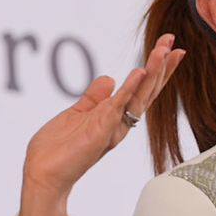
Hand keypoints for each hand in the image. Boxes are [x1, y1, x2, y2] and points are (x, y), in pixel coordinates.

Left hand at [21, 34, 184, 201]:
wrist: (43, 176)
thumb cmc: (56, 151)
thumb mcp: (77, 114)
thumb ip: (94, 97)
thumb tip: (110, 78)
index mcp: (113, 117)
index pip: (140, 89)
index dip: (155, 69)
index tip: (167, 47)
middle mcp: (118, 123)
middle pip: (147, 90)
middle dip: (161, 65)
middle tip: (173, 40)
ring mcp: (112, 128)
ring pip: (139, 97)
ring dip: (153, 73)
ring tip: (164, 50)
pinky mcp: (101, 132)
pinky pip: (119, 107)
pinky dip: (130, 89)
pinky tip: (140, 72)